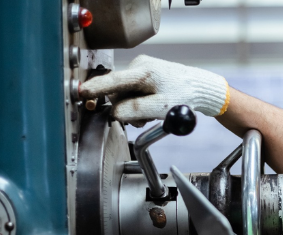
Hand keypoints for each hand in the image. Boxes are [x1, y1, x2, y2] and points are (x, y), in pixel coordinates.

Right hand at [79, 55, 229, 122]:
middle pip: (118, 92)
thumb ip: (135, 111)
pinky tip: (152, 107)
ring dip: (134, 108)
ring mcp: (142, 69)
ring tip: (151, 114)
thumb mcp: (161, 108)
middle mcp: (140, 66)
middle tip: (143, 120)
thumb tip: (114, 113)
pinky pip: (133, 92)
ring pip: (125, 94)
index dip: (95, 89)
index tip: (80, 93)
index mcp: (143, 72)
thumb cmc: (186, 96)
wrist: (201, 89)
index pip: (113, 81)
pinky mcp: (146, 75)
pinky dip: (140, 103)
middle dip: (127, 109)